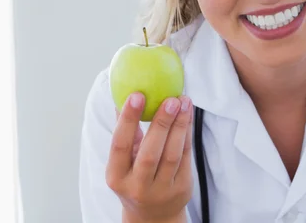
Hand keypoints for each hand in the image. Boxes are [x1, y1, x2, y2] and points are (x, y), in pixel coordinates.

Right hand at [106, 92, 193, 222]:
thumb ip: (125, 133)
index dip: (128, 120)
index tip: (137, 95)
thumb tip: (122, 97)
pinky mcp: (181, 187)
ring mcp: (161, 189)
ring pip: (172, 154)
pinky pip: (186, 156)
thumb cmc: (135, 179)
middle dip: (162, 123)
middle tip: (171, 99)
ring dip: (180, 125)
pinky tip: (188, 116)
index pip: (120, 145)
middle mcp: (137, 186)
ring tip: (184, 102)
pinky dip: (187, 133)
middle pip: (151, 153)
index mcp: (116, 176)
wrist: (152, 215)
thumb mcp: (122, 162)